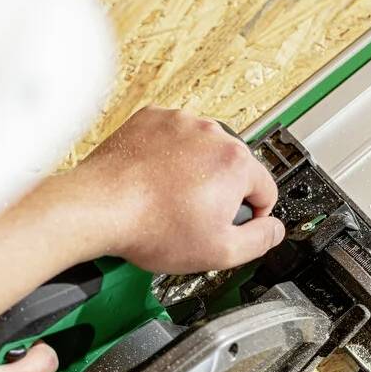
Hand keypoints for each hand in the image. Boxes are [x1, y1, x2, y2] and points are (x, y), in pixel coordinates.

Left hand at [72, 107, 284, 273]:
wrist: (99, 207)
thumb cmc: (151, 227)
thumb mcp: (220, 252)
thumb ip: (259, 241)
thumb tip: (272, 230)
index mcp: (235, 162)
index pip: (266, 189)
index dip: (252, 215)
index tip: (233, 225)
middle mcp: (211, 133)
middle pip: (233, 168)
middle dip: (220, 192)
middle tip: (194, 218)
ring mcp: (179, 122)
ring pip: (202, 151)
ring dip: (194, 172)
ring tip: (169, 200)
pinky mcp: (151, 119)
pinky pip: (172, 139)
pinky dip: (167, 157)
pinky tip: (154, 181)